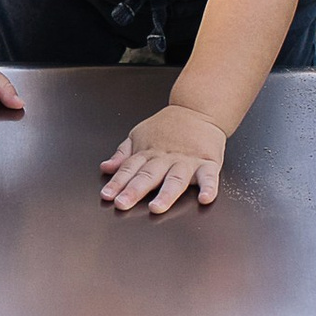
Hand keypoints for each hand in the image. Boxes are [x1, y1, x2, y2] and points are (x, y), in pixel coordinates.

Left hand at [101, 102, 226, 213]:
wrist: (198, 108)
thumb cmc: (169, 126)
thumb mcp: (139, 135)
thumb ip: (123, 155)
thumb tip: (106, 168)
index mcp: (148, 153)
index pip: (129, 169)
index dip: (117, 183)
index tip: (107, 195)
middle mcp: (166, 158)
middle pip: (148, 175)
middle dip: (134, 190)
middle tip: (122, 204)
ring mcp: (187, 161)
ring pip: (175, 179)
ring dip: (166, 194)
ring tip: (156, 207)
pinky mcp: (208, 162)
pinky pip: (209, 177)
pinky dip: (209, 188)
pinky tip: (205, 199)